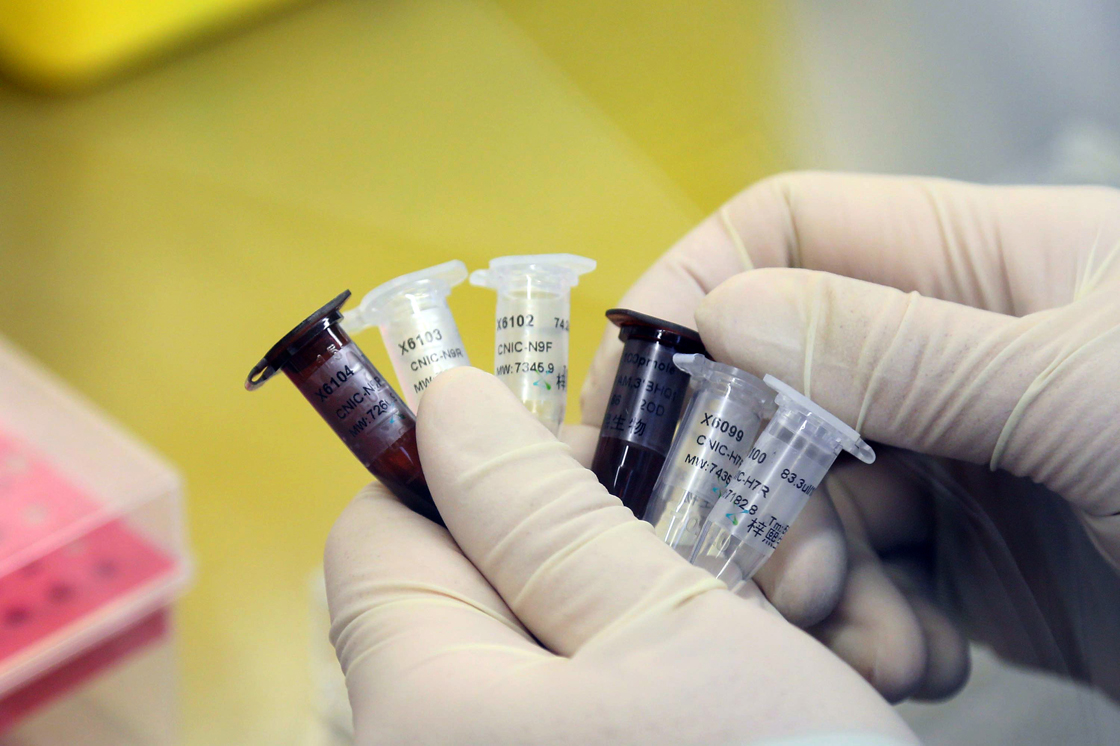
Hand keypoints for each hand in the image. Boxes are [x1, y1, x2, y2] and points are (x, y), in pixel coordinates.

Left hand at [325, 368, 914, 744]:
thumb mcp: (672, 633)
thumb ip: (544, 512)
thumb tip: (446, 402)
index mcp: (415, 705)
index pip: (384, 525)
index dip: (487, 469)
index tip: (609, 470)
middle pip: (458, 586)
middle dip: (574, 544)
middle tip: (702, 550)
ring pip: (526, 647)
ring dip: (626, 611)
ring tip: (742, 626)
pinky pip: (559, 709)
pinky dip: (632, 677)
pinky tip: (725, 689)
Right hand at [580, 172, 1119, 700]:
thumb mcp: (1089, 388)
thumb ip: (905, 347)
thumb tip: (727, 316)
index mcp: (979, 264)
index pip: (789, 233)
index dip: (701, 289)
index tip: (639, 388)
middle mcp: (949, 356)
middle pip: (773, 386)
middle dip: (746, 475)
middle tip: (757, 558)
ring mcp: (954, 464)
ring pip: (803, 497)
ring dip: (803, 572)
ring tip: (854, 628)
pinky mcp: (967, 567)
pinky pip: (861, 584)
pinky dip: (860, 629)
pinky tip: (911, 661)